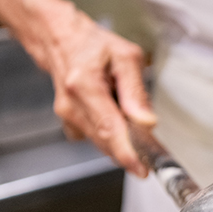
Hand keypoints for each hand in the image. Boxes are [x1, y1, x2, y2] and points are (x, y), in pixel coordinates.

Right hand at [0, 0, 155, 176]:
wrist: (60, 40)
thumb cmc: (93, 45)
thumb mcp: (125, 57)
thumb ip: (136, 91)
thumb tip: (147, 122)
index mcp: (85, 86)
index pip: (108, 129)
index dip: (127, 154)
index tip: (142, 169)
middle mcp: (72, 105)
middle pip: (106, 141)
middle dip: (131, 149)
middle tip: (151, 148)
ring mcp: (68, 116)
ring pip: (102, 142)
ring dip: (121, 140)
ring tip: (130, 118)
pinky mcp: (70, 123)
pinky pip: (96, 138)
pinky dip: (111, 135)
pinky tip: (114, 116)